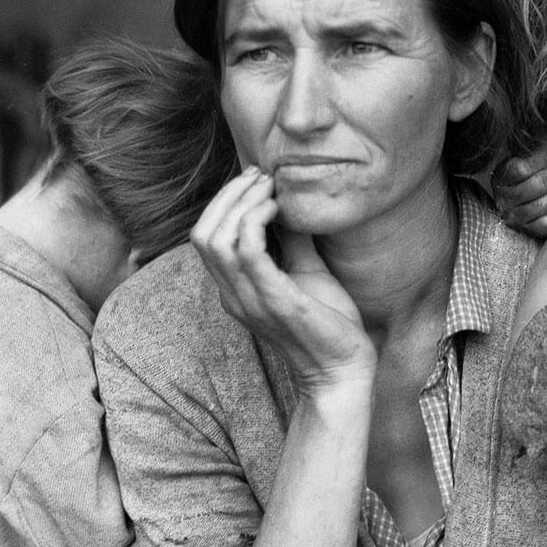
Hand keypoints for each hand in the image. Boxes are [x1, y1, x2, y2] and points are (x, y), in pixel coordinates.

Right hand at [191, 166, 375, 390]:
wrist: (343, 370)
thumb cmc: (327, 324)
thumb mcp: (306, 271)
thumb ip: (292, 239)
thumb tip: (291, 201)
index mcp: (235, 289)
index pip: (204, 237)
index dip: (223, 202)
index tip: (256, 179)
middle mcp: (233, 295)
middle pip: (202, 233)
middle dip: (228, 195)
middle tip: (261, 176)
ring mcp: (249, 300)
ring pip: (216, 239)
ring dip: (241, 202)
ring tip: (270, 188)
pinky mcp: (274, 301)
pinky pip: (248, 252)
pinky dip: (257, 220)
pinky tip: (279, 209)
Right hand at [491, 150, 546, 237]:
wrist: (540, 196)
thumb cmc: (539, 172)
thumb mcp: (531, 155)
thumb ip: (532, 147)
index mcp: (501, 176)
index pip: (522, 168)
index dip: (541, 164)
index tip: (545, 163)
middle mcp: (502, 198)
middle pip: (537, 185)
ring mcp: (513, 217)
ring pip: (544, 204)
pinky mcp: (527, 231)